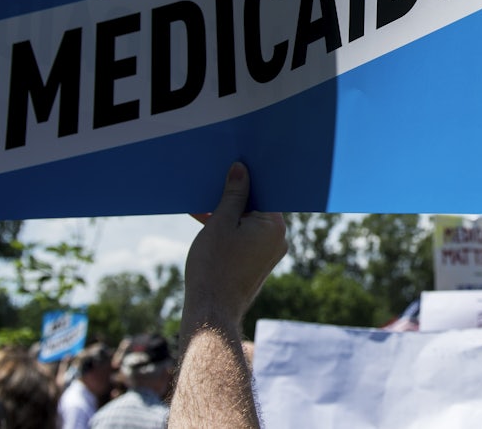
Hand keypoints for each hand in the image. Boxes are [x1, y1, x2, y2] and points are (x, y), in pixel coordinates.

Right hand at [183, 162, 287, 326]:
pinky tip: (205, 221)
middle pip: (256, 207)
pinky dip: (228, 230)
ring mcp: (269, 253)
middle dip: (233, 196)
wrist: (212, 313)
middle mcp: (278, 239)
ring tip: (203, 205)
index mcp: (274, 226)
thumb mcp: (220, 223)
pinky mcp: (257, 264)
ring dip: (227, 213)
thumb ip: (233, 194)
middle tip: (212, 184)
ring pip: (247, 223)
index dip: (245, 179)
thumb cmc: (214, 267)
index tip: (230, 168)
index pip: (263, 191)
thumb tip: (241, 169)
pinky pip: (244, 238)